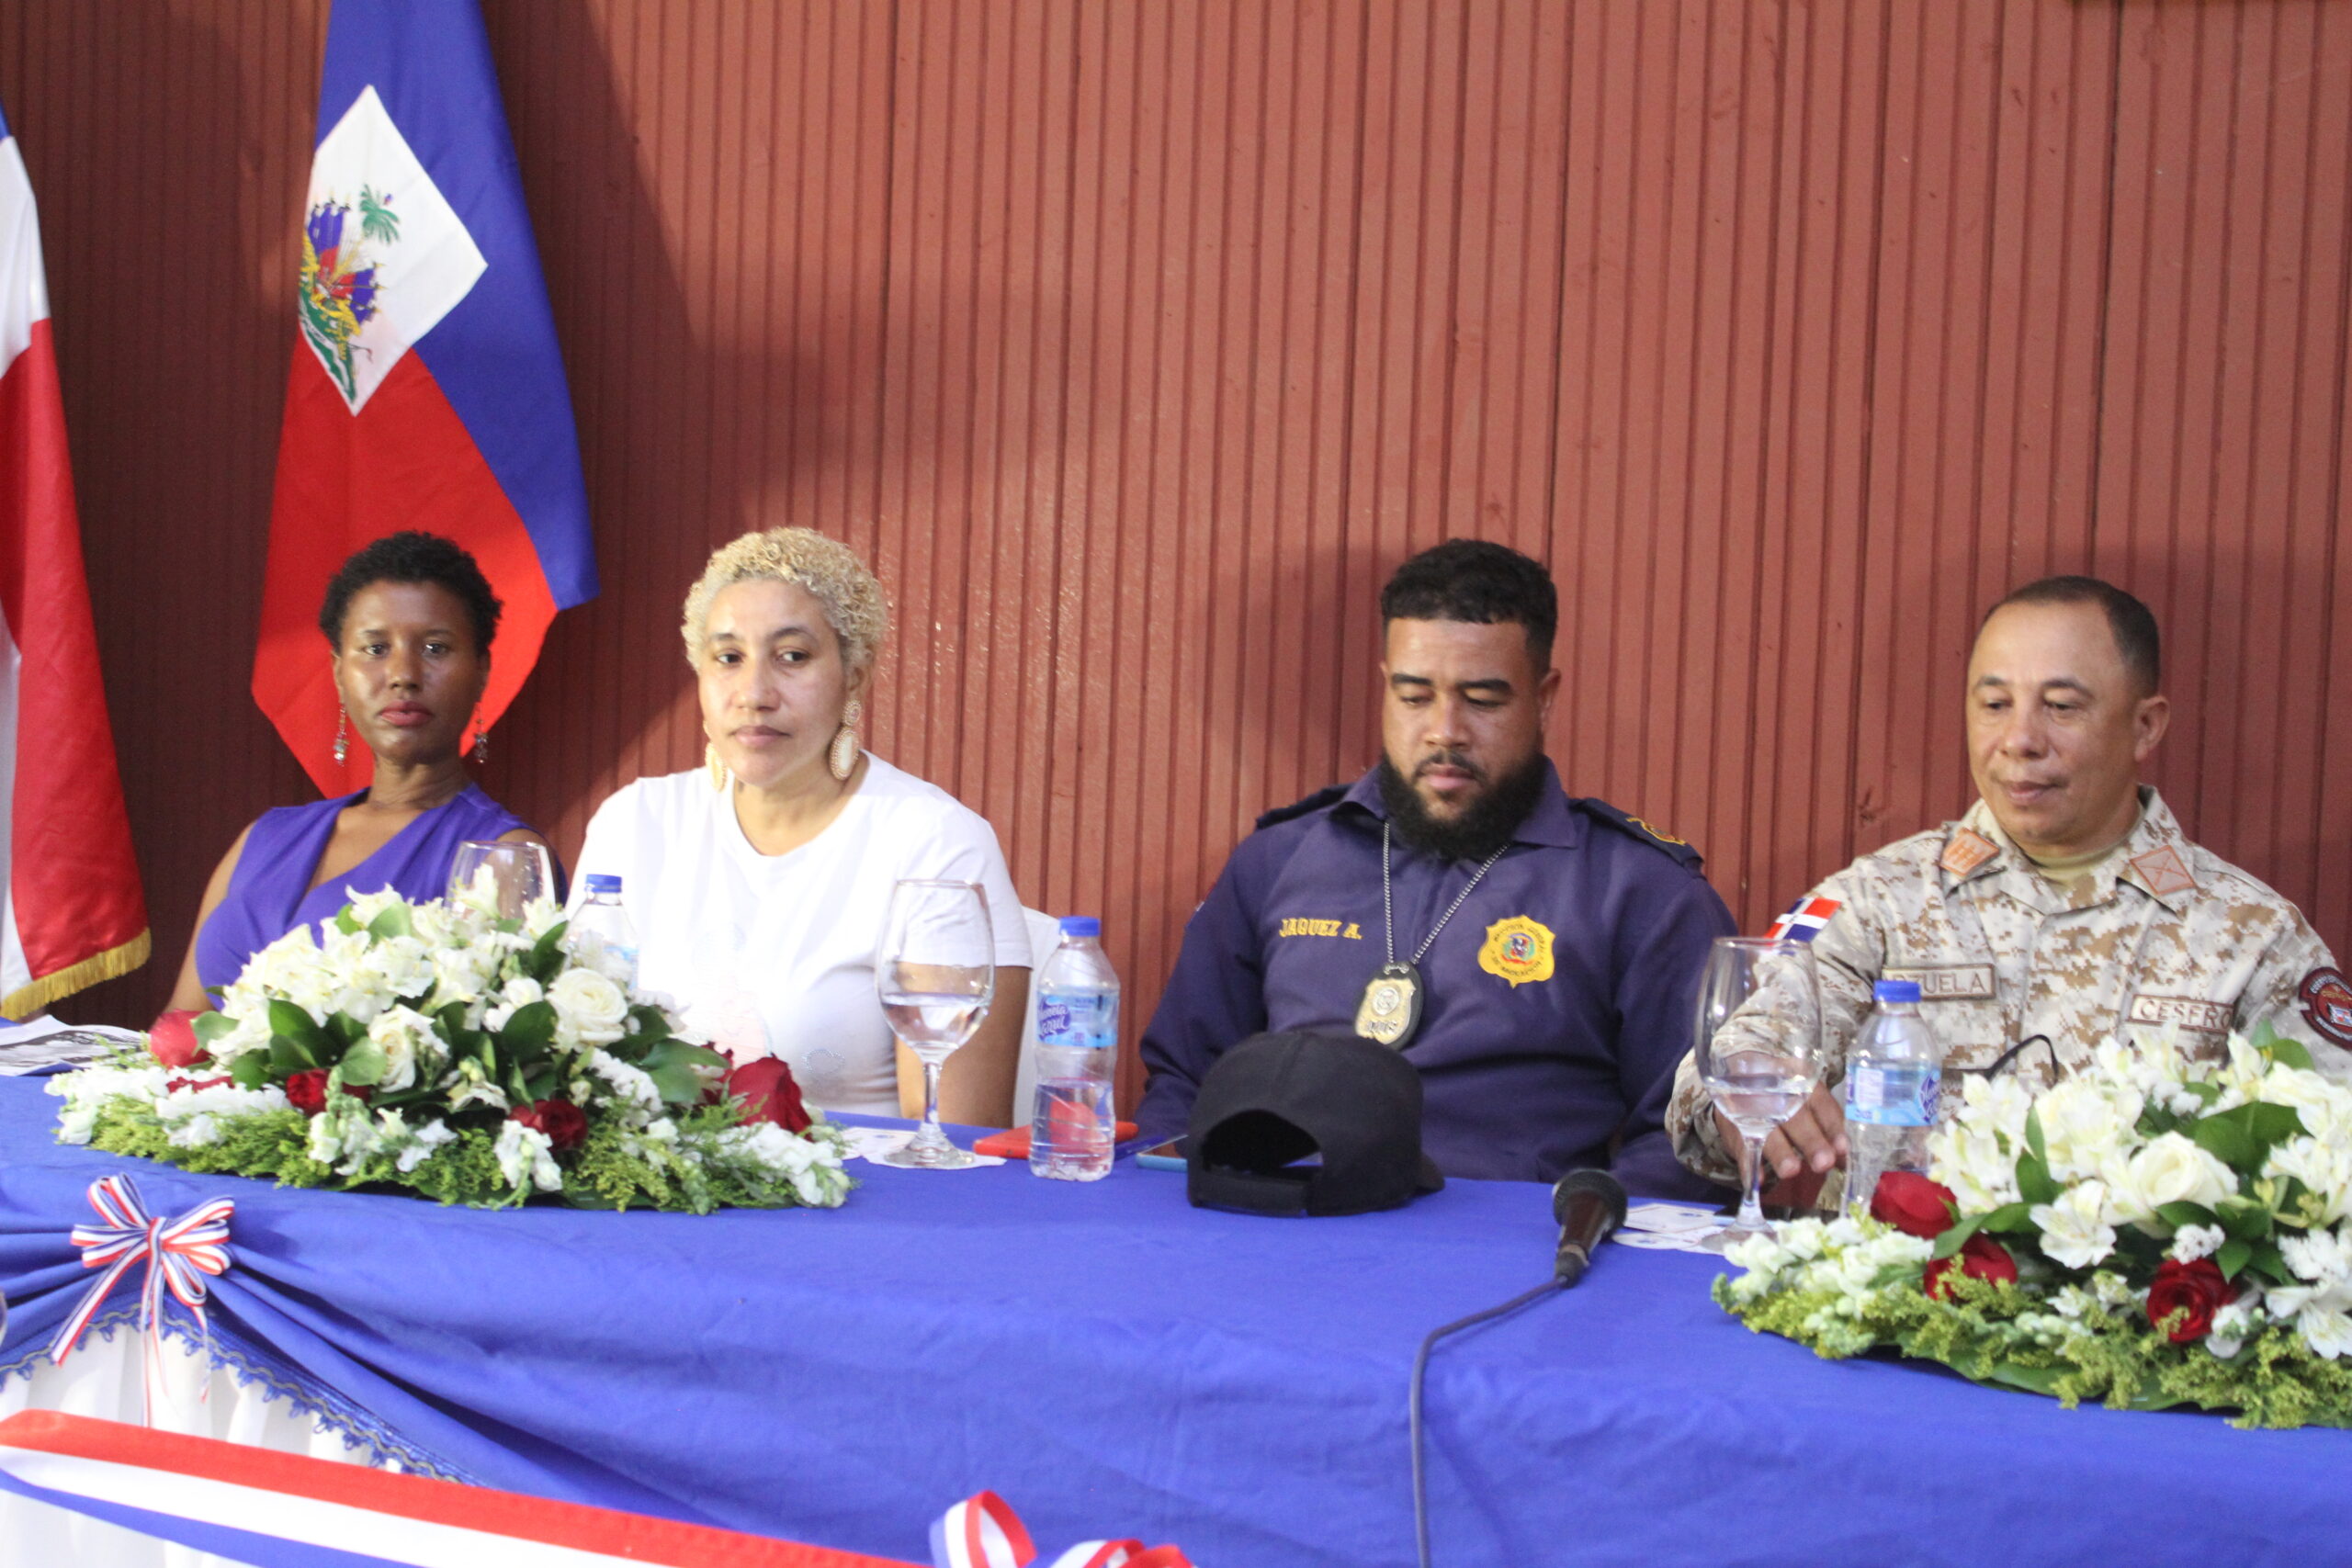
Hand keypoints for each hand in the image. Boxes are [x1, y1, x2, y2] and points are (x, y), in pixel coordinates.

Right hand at [1715, 1082, 1845, 1184]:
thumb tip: (1846, 1158)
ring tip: (1790, 1170)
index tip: (1842, 1148)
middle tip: (1823, 1162)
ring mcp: (1752, 1108)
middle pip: (1794, 1117)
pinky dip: (1749, 1164)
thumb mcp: (1805, 1101)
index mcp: (1802, 1084)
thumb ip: (1826, 1127)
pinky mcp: (1733, 1125)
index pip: (1821, 1104)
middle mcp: (1777, 1094)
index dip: (1832, 1126)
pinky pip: (1740, 1145)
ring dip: (1779, 1151)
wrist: (1735, 1076)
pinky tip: (1758, 1179)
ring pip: (1767, 1130)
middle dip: (1810, 1140)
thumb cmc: (1781, 1096)